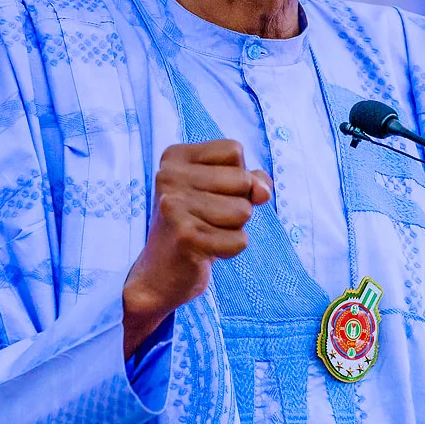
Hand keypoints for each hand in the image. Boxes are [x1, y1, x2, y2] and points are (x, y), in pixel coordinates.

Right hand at [122, 140, 271, 356]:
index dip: (237, 175)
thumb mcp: (224, 191)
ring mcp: (173, 206)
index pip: (234, 151)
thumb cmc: (197, 222)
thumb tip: (263, 192)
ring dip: (234, 228)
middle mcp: (168, 176)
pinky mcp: (185, 237)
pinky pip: (239, 240)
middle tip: (208, 218)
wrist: (161, 272)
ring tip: (207, 233)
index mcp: (174, 157)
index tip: (211, 193)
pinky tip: (205, 250)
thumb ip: (252, 180)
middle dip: (238, 204)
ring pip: (243, 211)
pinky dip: (230, 249)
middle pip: (242, 180)